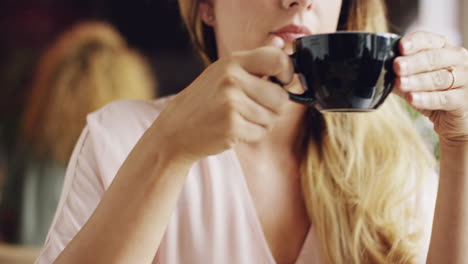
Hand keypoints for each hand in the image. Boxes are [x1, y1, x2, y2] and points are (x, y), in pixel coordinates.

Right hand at [153, 47, 293, 163]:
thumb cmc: (204, 101)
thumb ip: (253, 63)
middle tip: (253, 108)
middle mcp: (232, 79)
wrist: (176, 129)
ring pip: (272, 117)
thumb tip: (282, 50)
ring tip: (238, 118)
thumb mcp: (222, 72)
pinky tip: (234, 130)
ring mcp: (231, 103)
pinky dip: (252, 135)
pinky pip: (261, 133)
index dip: (287, 73)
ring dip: (261, 122)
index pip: (278, 59)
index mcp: (232, 62)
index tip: (282, 82)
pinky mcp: (232, 126)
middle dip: (273, 107)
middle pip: (281, 97)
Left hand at [393, 31, 467, 143]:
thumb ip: (397, 74)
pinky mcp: (464, 100)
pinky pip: (445, 98)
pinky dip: (427, 98)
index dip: (415, 42)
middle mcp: (457, 60)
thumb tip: (375, 70)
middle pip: (434, 58)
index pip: (429, 40)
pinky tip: (413, 99)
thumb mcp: (412, 80)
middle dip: (414, 62)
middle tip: (397, 66)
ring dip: (418, 81)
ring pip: (440, 78)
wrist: (451, 119)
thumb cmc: (430, 93)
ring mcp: (465, 79)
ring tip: (401, 83)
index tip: (400, 47)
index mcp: (443, 48)